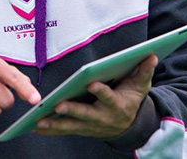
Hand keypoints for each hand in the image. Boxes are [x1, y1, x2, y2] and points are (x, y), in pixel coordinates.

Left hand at [34, 54, 157, 138]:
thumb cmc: (130, 98)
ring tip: (38, 121)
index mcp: (116, 105)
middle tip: (58, 106)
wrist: (129, 125)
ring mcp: (90, 126)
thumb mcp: (140, 86)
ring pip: (71, 125)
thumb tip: (152, 55)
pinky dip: (50, 130)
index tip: (91, 83)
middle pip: (86, 114)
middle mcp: (102, 117)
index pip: (108, 97)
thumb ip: (143, 71)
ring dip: (55, 124)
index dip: (100, 91)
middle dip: (72, 110)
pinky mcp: (81, 129)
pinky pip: (64, 130)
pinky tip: (34, 127)